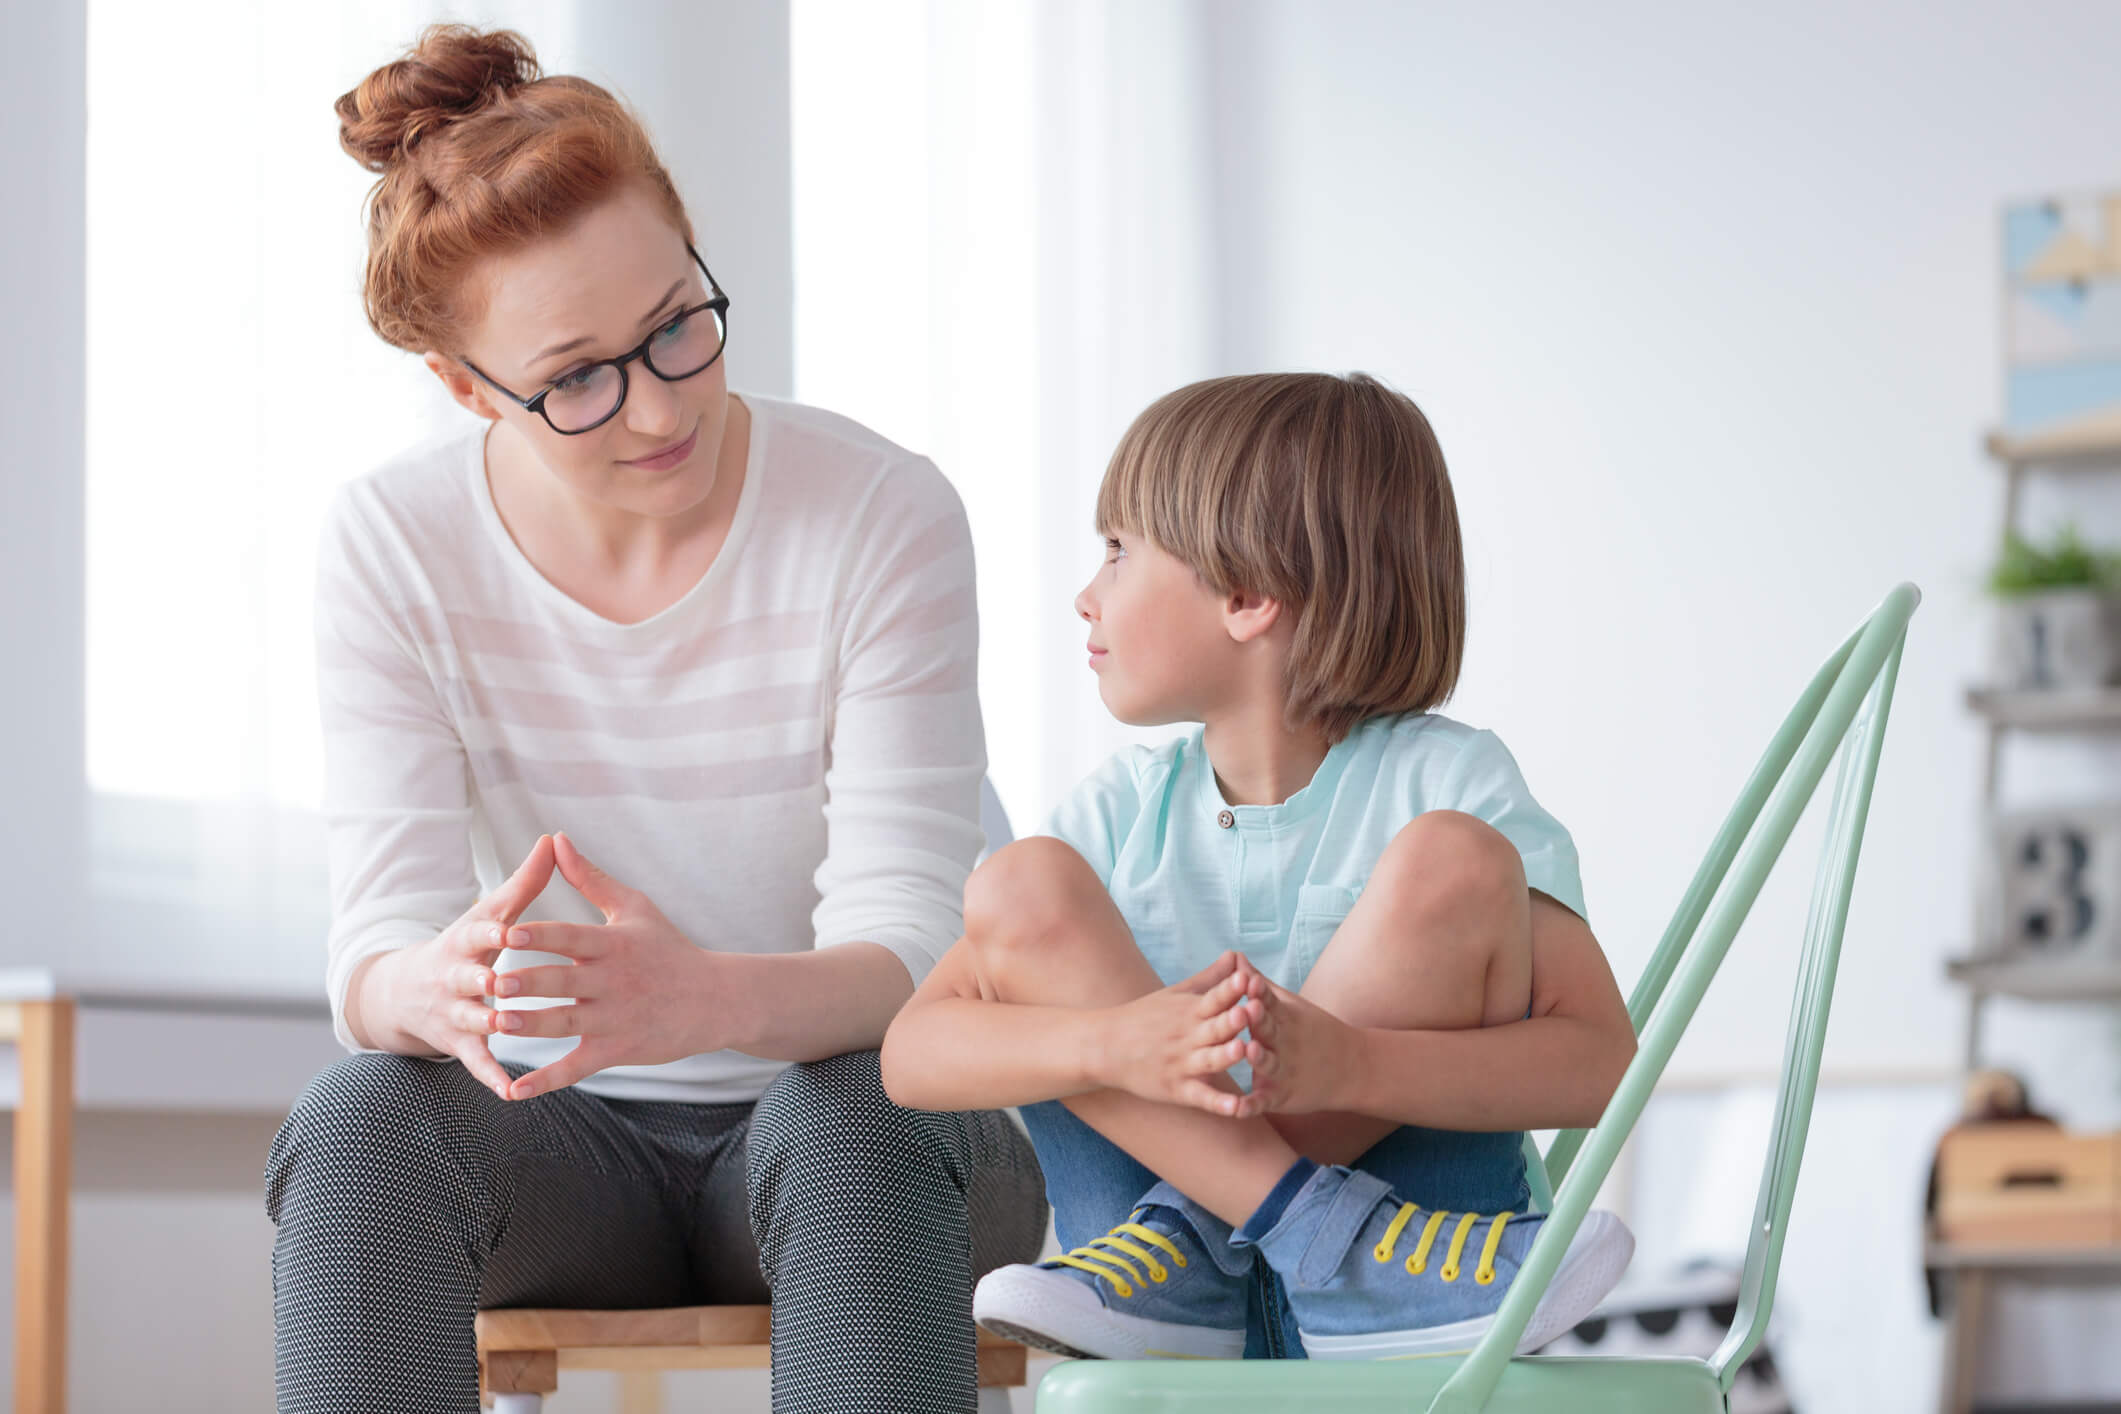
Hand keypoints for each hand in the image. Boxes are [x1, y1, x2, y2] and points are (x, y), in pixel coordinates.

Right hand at [362, 835, 557, 1099]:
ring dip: (488, 1023)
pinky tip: (511, 1092)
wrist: (404, 992)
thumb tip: (554, 838)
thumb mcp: (488, 913)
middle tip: (503, 981)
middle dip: (483, 979)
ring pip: (471, 1019)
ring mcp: (454, 1012)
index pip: (478, 933)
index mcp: (465, 941)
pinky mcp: (459, 1044)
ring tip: (509, 1026)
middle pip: (468, 977)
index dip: (493, 931)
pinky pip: (476, 1062)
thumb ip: (524, 882)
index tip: (511, 929)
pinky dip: (491, 1076)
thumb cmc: (466, 945)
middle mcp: (454, 977)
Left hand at [494, 832, 718, 1100]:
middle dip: (530, 982)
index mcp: (614, 944)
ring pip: (567, 1023)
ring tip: (498, 1024)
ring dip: (532, 1025)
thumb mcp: (635, 908)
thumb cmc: (670, 949)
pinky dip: (546, 1080)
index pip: (572, 937)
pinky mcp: (617, 1050)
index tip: (509, 933)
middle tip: (495, 981)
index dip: (541, 936)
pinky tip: (514, 1091)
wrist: (716, 1000)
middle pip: (565, 981)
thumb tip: (556, 840)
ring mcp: (615, 1018)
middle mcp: (614, 981)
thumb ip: (590, 878)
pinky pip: (577, 1067)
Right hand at [1091, 950, 1265, 1117]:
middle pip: (1214, 1028)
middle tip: (1249, 1011)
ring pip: (1209, 1061)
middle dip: (1232, 1020)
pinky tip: (1235, 1108)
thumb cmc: (1145, 1017)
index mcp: (1190, 1011)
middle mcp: (1187, 1037)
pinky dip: (1217, 1103)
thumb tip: (1237, 954)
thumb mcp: (1176, 993)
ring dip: (1225, 1055)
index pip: (1213, 998)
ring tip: (1242, 1050)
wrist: (1105, 1047)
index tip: (1246, 977)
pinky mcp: (1177, 1090)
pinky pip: (1201, 1097)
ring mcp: (1182, 1065)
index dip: (1229, 989)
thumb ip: (1211, 978)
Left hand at [1234, 966, 1364, 1116]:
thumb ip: (1259, 985)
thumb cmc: (1311, 1032)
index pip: (1270, 1002)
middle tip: (1247, 1008)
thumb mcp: (1290, 1006)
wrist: (1351, 1068)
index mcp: (1285, 1019)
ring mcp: (1285, 1070)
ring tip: (1248, 1050)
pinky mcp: (1282, 1096)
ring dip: (1259, 1058)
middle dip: (1258, 1020)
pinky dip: (1252, 1105)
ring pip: (1269, 1063)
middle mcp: (1285, 1044)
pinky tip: (1237, 1109)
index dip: (1259, 992)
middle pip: (1269, 1030)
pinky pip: (1264, 1101)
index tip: (1248, 980)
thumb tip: (1235, 957)